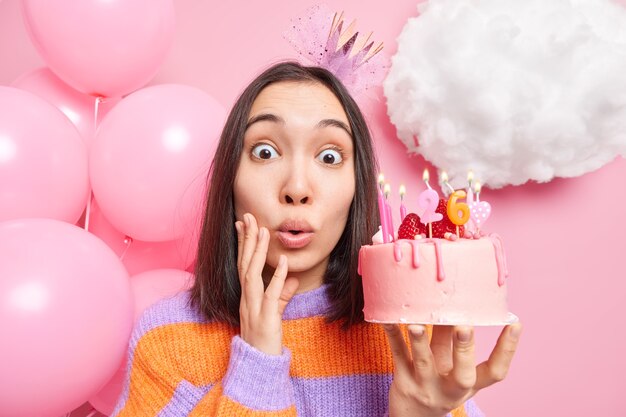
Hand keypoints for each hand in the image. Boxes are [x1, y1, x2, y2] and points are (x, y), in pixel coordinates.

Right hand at [235, 213, 299, 354]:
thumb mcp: (275, 312)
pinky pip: (272, 295)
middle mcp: (246, 298)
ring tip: (264, 231)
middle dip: (246, 239)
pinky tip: (285, 262)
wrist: (260, 365)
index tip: (242, 223)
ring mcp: (254, 308)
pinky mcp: (266, 318)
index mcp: (247, 295)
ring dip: (258, 253)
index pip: (243, 264)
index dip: (242, 243)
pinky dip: (278, 278)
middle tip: (249, 216)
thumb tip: (294, 278)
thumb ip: (282, 295)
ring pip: (252, 275)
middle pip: (244, 264)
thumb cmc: (265, 339)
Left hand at [383, 323, 521, 416]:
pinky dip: (392, 336)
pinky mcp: (402, 381)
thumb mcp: (451, 366)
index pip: (496, 372)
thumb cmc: (437, 381)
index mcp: (470, 384)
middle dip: (463, 349)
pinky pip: (398, 356)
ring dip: (420, 341)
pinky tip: (387, 319)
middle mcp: (450, 390)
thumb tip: (456, 300)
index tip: (515, 322)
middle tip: (465, 326)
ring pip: (424, 363)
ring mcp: (425, 387)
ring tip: (417, 323)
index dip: (507, 349)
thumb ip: (452, 338)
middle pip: (462, 374)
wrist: (412, 416)